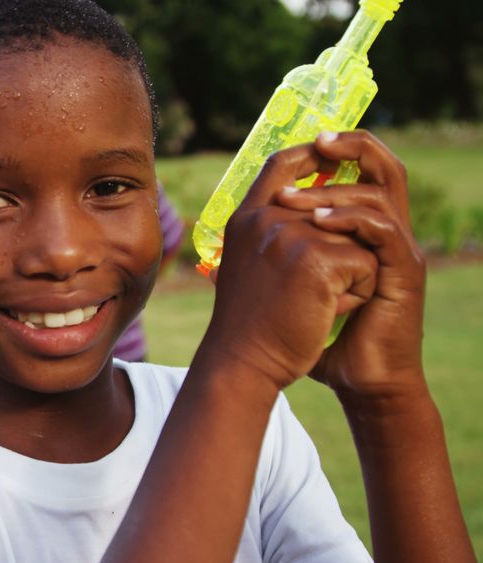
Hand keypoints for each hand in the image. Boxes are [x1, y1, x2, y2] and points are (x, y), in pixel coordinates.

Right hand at [202, 131, 391, 389]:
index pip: (280, 165)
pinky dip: (356, 294)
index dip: (310, 154)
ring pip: (354, 240)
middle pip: (330, 209)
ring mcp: (291, 236)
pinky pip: (365, 264)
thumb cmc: (248, 325)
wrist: (242, 362)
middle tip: (304, 294)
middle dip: (337, 251)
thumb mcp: (247, 266)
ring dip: (348, 275)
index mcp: (246, 219)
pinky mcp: (319, 259)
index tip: (330, 154)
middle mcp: (265, 220)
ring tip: (314, 303)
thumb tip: (301, 211)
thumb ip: (267, 235)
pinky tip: (325, 312)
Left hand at [275, 131, 425, 402]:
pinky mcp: (405, 272)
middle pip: (385, 167)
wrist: (358, 376)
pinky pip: (383, 231)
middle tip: (317, 140)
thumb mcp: (291, 287)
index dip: (339, 148)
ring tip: (292, 200)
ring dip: (334, 191)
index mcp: (365, 228)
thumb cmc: (321, 335)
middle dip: (351, 148)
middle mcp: (388, 232)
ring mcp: (400, 250)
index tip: (304, 138)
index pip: (362, 169)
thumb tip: (227, 245)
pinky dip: (351, 220)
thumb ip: (273, 260)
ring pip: (379, 195)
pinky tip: (319, 224)